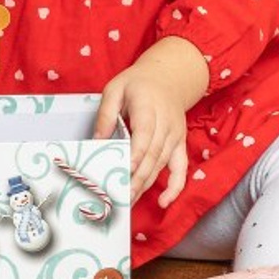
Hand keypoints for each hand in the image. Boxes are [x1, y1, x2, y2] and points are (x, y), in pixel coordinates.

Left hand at [92, 37, 208, 207]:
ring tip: (128, 202)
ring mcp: (175, 135)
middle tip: (120, 197)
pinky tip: (164, 202)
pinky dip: (175, 187)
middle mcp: (165, 124)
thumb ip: (106, 114)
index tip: (124, 171)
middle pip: (152, 155)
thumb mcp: (115, 88)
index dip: (135, 155)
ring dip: (146, 185)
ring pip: (161, 165)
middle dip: (136, 178)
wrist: (169, 76)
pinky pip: (181, 168)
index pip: (143, 135)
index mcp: (148, 107)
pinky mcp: (180, 143)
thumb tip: (97, 140)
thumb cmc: (137, 83)